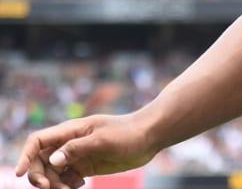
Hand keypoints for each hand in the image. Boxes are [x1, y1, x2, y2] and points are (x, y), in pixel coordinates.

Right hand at [15, 114, 154, 188]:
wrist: (149, 136)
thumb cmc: (127, 133)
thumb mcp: (102, 140)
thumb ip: (77, 148)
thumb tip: (53, 160)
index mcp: (70, 130)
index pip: (38, 141)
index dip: (25, 156)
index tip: (19, 174)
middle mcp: (70, 143)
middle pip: (41, 160)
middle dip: (40, 176)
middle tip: (51, 188)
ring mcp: (77, 155)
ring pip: (52, 172)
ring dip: (53, 184)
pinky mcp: (86, 166)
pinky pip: (65, 179)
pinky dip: (65, 186)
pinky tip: (78, 186)